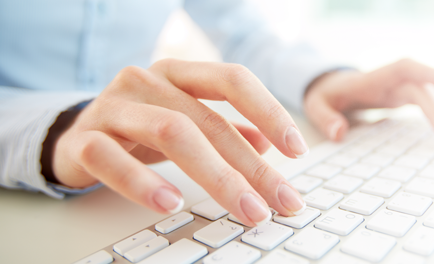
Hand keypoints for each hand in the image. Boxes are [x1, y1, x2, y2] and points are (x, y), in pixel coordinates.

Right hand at [51, 59, 307, 226]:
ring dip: (214, 176)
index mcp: (177, 74)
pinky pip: (112, 158)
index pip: (232, 79)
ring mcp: (113, 107)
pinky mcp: (83, 139)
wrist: (75, 134)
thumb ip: (223, 128)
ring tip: (244, 209)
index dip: (269, 110)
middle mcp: (146, 81)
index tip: (297, 148)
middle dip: (250, 166)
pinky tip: (171, 204)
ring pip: (170, 133)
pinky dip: (143, 183)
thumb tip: (266, 143)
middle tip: (280, 200)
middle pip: (208, 120)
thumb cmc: (139, 127)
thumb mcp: (185, 122)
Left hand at [304, 59, 433, 149]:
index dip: (431, 74)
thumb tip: (339, 133)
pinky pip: (428, 104)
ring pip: (432, 97)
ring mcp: (400, 89)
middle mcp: (392, 81)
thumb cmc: (325, 94)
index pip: (407, 69)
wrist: (329, 87)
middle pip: (425, 91)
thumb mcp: (316, 104)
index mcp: (374, 78)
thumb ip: (324, 117)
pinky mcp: (403, 98)